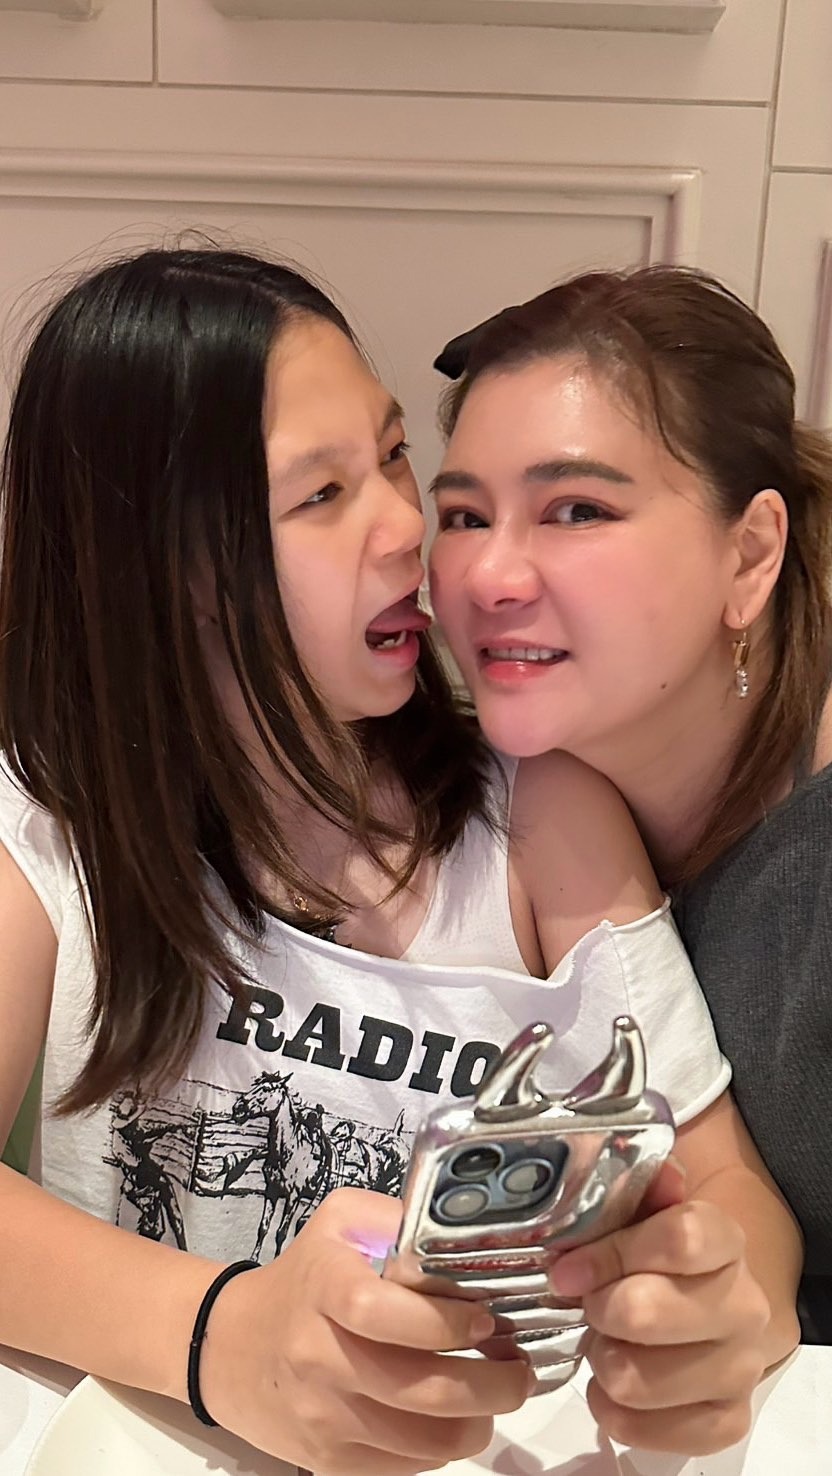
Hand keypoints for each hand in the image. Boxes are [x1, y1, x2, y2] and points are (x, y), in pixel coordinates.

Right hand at [199, 1187, 531, 1473]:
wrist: (227, 1346)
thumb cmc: (301, 1278)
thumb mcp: (340, 1224)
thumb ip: (397, 1219)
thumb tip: (463, 1231)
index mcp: (324, 1289)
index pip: (382, 1311)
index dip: (443, 1321)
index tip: (487, 1320)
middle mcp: (320, 1357)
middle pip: (419, 1390)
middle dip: (491, 1385)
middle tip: (521, 1371)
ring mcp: (323, 1417)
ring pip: (422, 1441)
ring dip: (477, 1423)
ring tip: (499, 1398)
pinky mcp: (326, 1462)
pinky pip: (404, 1468)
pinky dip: (441, 1449)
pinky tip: (454, 1420)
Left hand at [548, 1162, 770, 1454]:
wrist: (711, 1305)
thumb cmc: (658, 1254)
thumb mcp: (644, 1210)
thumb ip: (628, 1190)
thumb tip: (608, 1169)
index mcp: (725, 1241)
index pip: (678, 1238)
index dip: (611, 1253)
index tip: (567, 1270)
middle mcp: (743, 1305)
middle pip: (646, 1312)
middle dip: (598, 1310)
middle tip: (588, 1307)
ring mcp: (740, 1367)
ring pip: (638, 1379)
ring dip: (603, 1362)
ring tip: (603, 1343)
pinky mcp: (726, 1420)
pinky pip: (650, 1431)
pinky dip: (614, 1412)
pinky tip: (611, 1387)